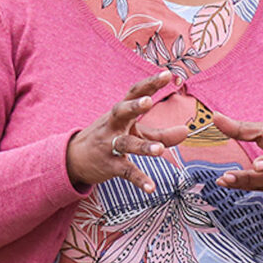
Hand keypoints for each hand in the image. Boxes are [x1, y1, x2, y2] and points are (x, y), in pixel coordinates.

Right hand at [66, 70, 187, 192]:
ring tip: (160, 150)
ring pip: (125, 143)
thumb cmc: (111, 139)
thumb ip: (161, 133)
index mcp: (121, 113)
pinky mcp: (109, 165)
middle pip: (122, 111)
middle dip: (134, 106)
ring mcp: (109, 145)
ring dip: (143, 147)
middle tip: (148, 101)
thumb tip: (187, 131)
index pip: (135, 93)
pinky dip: (139, 179)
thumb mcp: (135, 133)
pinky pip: (126, 171)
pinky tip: (152, 188)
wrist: (75, 158)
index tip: (168, 74)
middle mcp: (113, 125)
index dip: (151, 83)